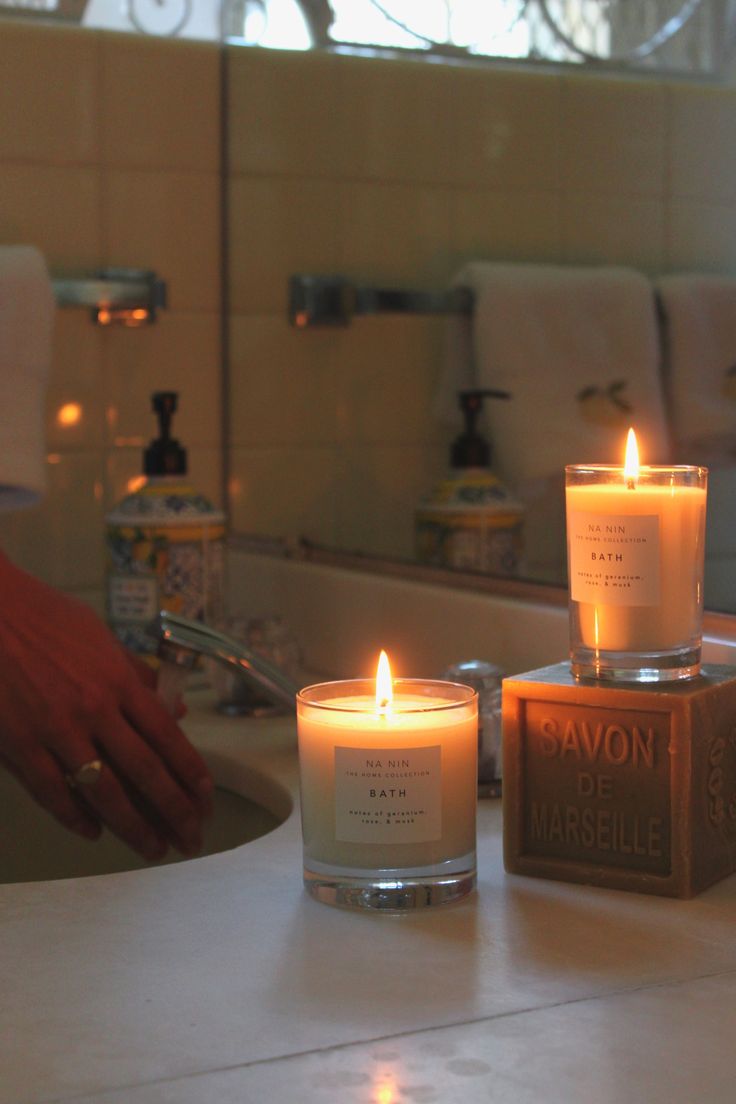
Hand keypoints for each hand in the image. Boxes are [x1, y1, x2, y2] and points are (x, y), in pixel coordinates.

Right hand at [0, 551, 212, 860]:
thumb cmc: (43, 617)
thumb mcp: (100, 637)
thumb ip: (137, 676)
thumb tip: (175, 711)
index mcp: (118, 680)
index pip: (167, 736)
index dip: (190, 772)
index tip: (206, 799)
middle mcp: (95, 708)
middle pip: (145, 771)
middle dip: (174, 810)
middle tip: (191, 839)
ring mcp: (55, 730)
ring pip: (104, 792)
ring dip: (134, 826)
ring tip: (153, 849)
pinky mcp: (19, 745)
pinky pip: (52, 793)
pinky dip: (75, 818)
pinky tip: (94, 832)